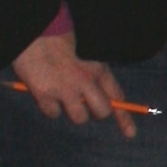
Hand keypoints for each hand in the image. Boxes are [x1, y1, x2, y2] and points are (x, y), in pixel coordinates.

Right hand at [11, 33, 137, 138]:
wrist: (36, 32)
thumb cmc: (60, 41)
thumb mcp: (85, 56)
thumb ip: (92, 76)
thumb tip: (93, 100)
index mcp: (98, 69)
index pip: (117, 97)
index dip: (125, 118)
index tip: (130, 133)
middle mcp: (86, 81)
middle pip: (101, 112)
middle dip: (94, 114)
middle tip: (84, 107)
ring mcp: (65, 90)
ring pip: (79, 118)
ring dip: (71, 111)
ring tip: (60, 94)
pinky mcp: (45, 94)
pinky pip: (53, 114)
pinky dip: (49, 108)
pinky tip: (45, 93)